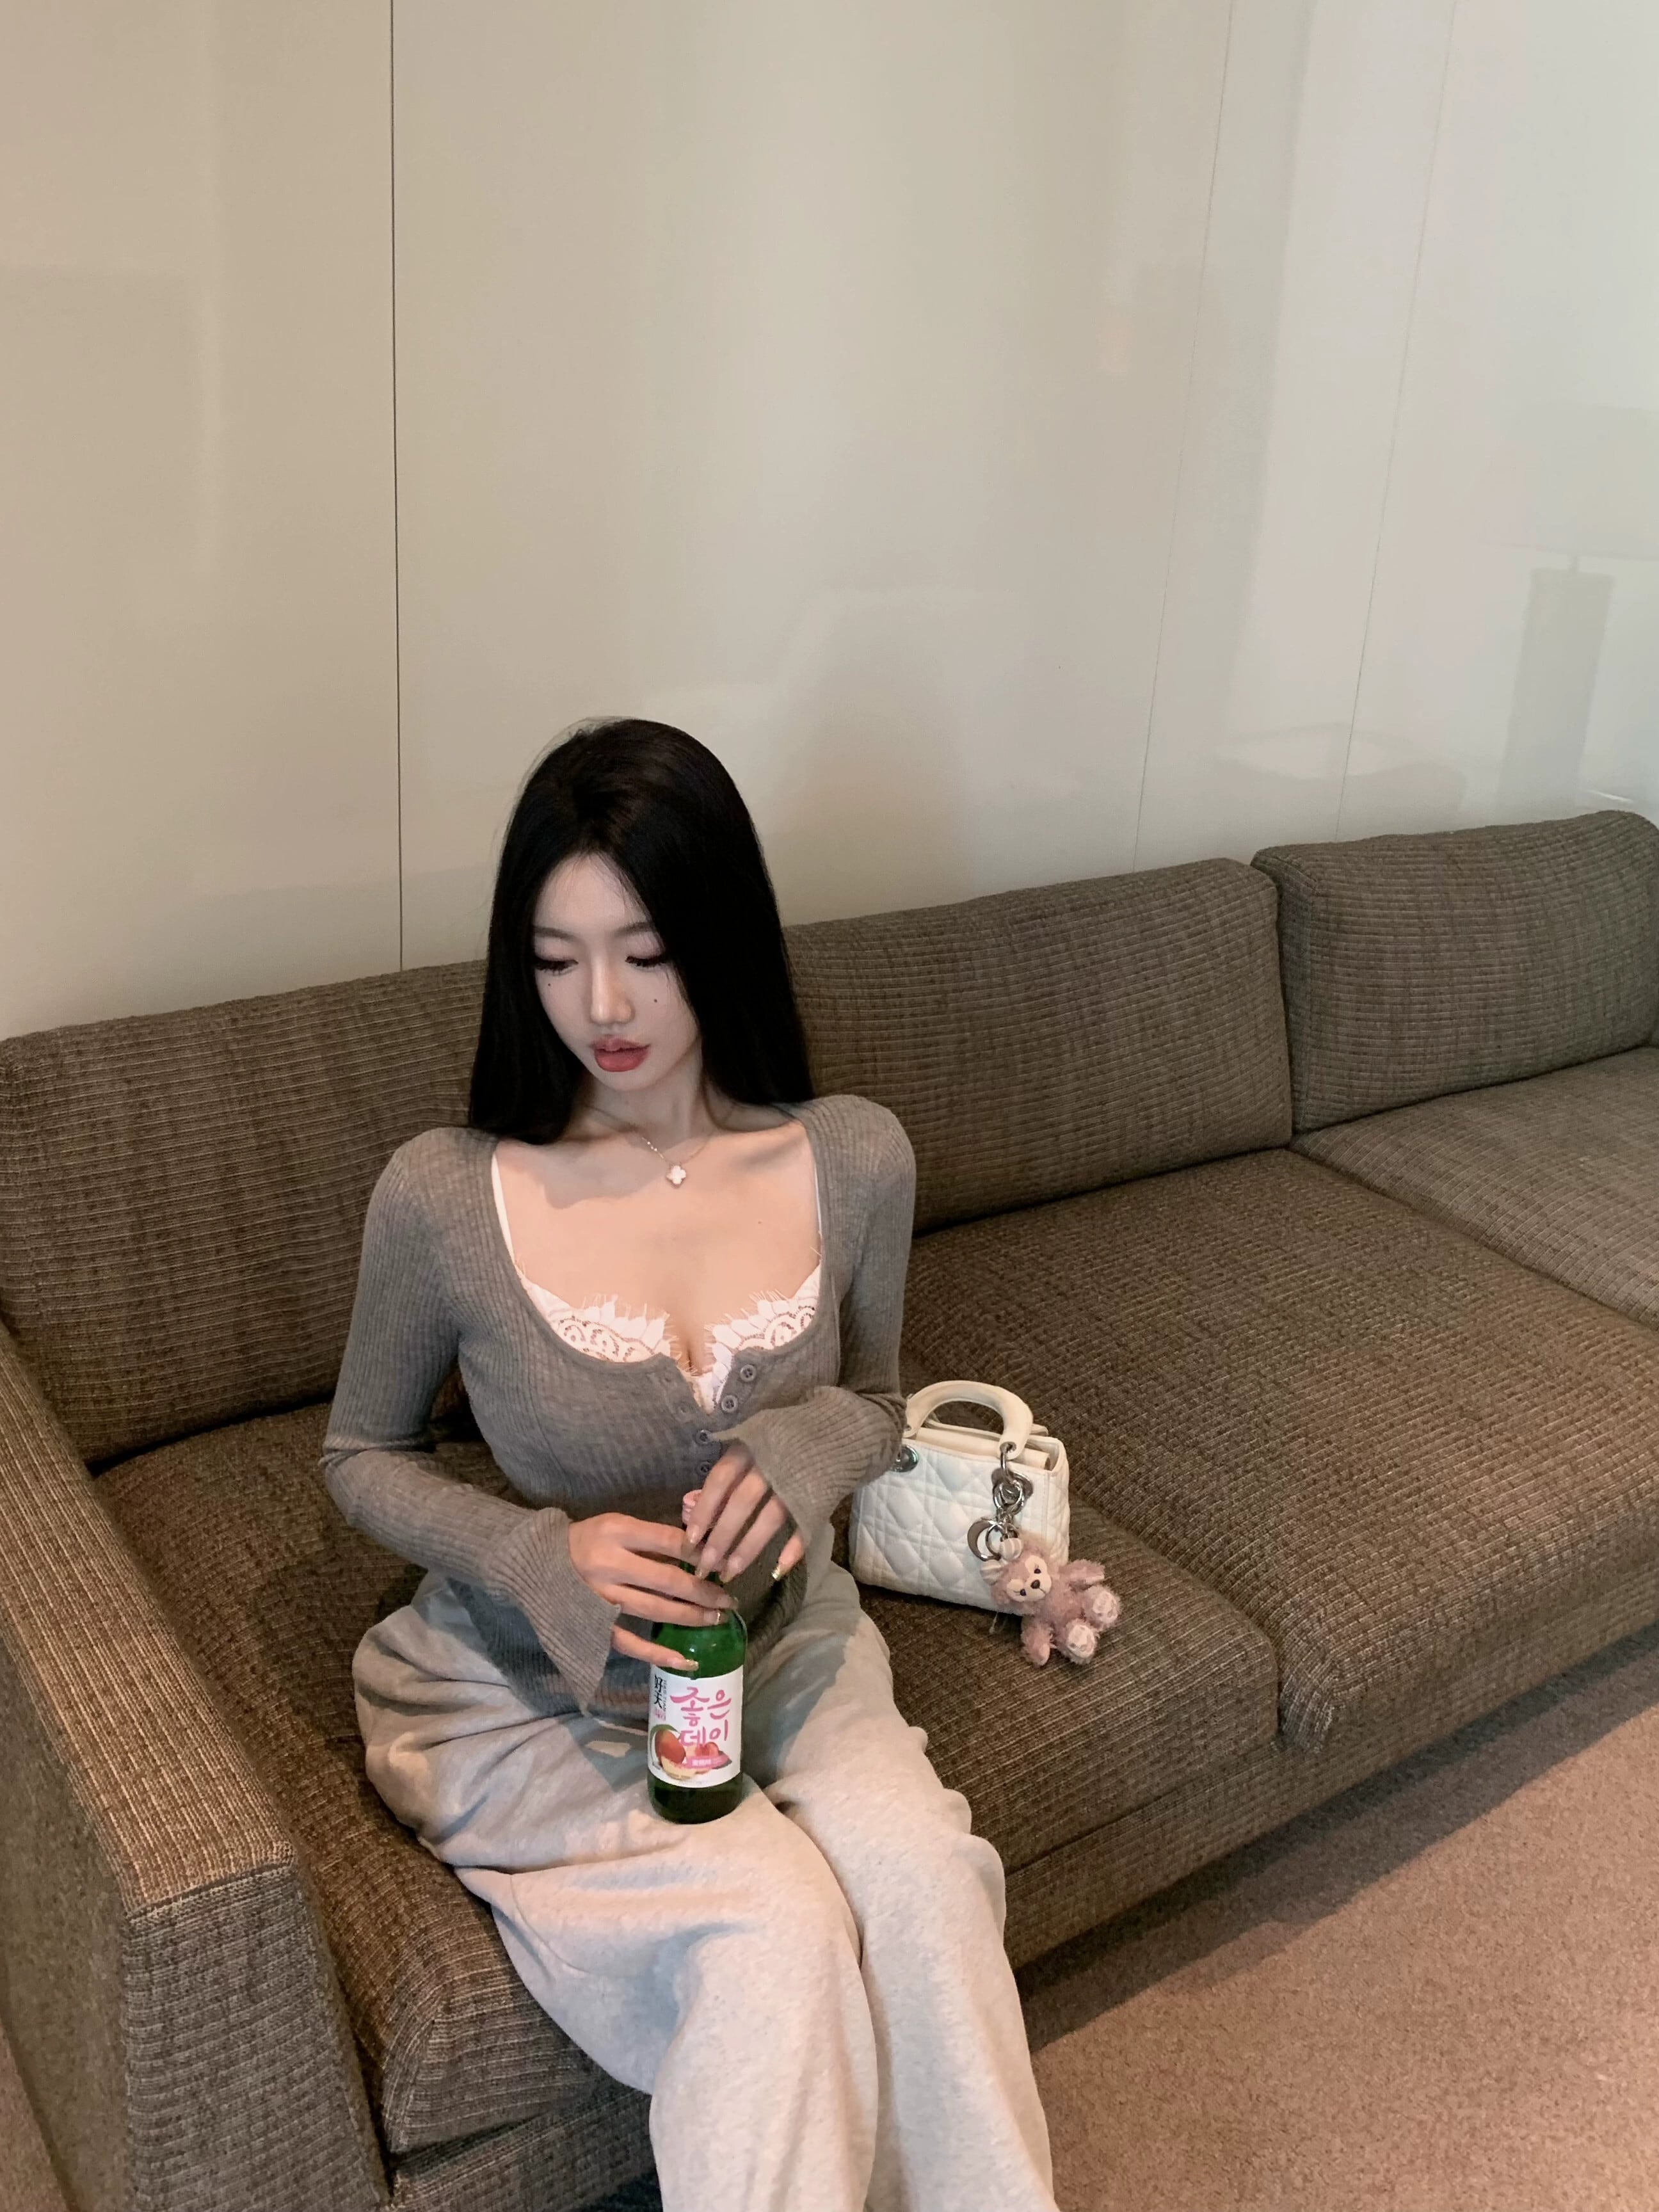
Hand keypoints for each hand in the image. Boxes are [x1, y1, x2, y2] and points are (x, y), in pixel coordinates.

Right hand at [567, 1511, 735, 1672]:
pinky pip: (630, 1643)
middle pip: (666, 1579)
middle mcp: (610, 1564)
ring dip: (691, 1616)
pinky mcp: (595, 1625)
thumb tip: (700, 1548)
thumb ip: (653, 1536)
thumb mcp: (618, 1524)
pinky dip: (658, 1654)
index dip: (698, 1553)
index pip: (668, 1541)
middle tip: (729, 1598)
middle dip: (703, 1590)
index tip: (721, 1561)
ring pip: (655, 1609)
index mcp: (617, 1532)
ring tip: (717, 1618)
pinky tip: (685, 1661)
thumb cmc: (589, 1539)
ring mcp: (602, 1598)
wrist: (539, 1562)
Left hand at [684, 1443, 805, 1584]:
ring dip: (748, 1549)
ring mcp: (797, 1482)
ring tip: (731, 1572)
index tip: (690, 1538)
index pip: (720, 1480)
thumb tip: (700, 1501)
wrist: (842, 1428)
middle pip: (741, 1504)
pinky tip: (777, 1571)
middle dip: (721, 1538)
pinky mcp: (819, 1498)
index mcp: (752, 1446)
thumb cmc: (789, 1436)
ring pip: (769, 1520)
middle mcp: (772, 1464)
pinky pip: (804, 1528)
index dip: (703, 1509)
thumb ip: (733, 1466)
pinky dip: (792, 1551)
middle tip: (705, 1566)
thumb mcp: (756, 1438)